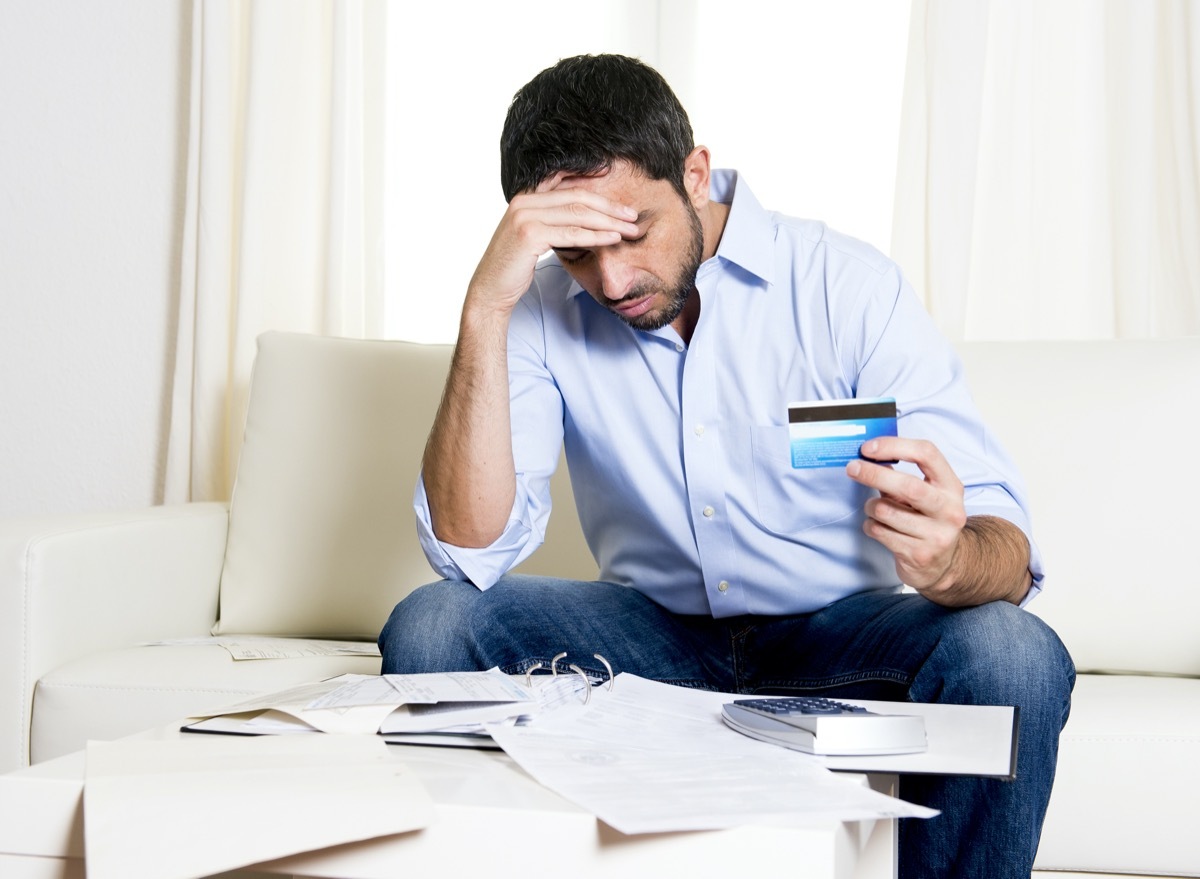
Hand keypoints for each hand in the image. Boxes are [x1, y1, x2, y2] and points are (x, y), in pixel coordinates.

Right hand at [464, 172, 639, 317]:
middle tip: (632, 216)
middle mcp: (524, 201)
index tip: (620, 199)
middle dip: (609, 206)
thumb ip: (550, 220)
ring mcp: (526, 216)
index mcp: (525, 196)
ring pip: (578, 214)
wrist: (490, 289)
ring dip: (609, 221)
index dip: (597, 188)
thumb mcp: (532, 236)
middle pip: (577, 197)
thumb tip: (582, 217)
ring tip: (630, 229)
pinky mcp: (530, 234)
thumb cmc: (514, 266)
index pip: (568, 184)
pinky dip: (596, 235)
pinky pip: (572, 233)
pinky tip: (613, 238)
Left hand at [846, 437, 967, 600]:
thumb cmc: (926, 520)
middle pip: (908, 485)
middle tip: (852, 468)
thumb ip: (900, 475)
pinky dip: (871, 526)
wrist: (942, 565)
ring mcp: (937, 535)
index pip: (927, 454)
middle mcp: (949, 510)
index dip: (894, 446)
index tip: (868, 448)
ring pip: (887, 511)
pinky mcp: (919, 554)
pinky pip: (880, 532)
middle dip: (874, 474)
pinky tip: (878, 527)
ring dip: (872, 507)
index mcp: (951, 486)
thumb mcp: (924, 494)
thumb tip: (868, 456)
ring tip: (875, 509)